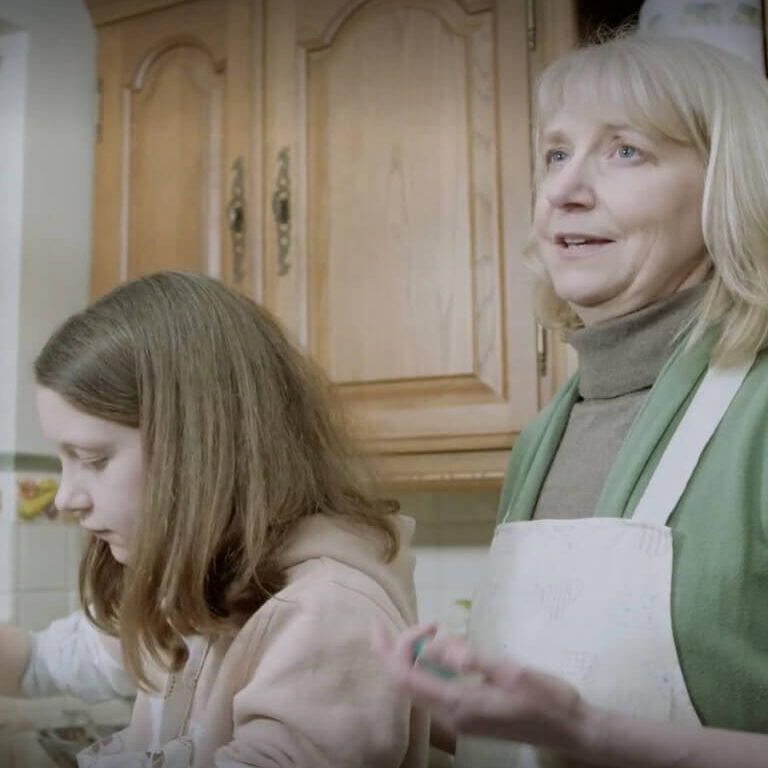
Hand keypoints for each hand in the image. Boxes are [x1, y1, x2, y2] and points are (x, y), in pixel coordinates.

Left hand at [371, 623, 587, 753]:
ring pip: (422, 684)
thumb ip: (471, 660)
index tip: (389, 626)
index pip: (407, 679)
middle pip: (407, 682)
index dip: (391, 651)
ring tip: (445, 631)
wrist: (571, 728)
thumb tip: (436, 648)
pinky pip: (439, 687)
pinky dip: (438, 664)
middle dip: (398, 650)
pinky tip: (458, 649)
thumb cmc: (545, 698)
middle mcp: (453, 715)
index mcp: (459, 704)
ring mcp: (460, 718)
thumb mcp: (510, 671)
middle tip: (400, 623)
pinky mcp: (469, 714)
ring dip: (423, 655)